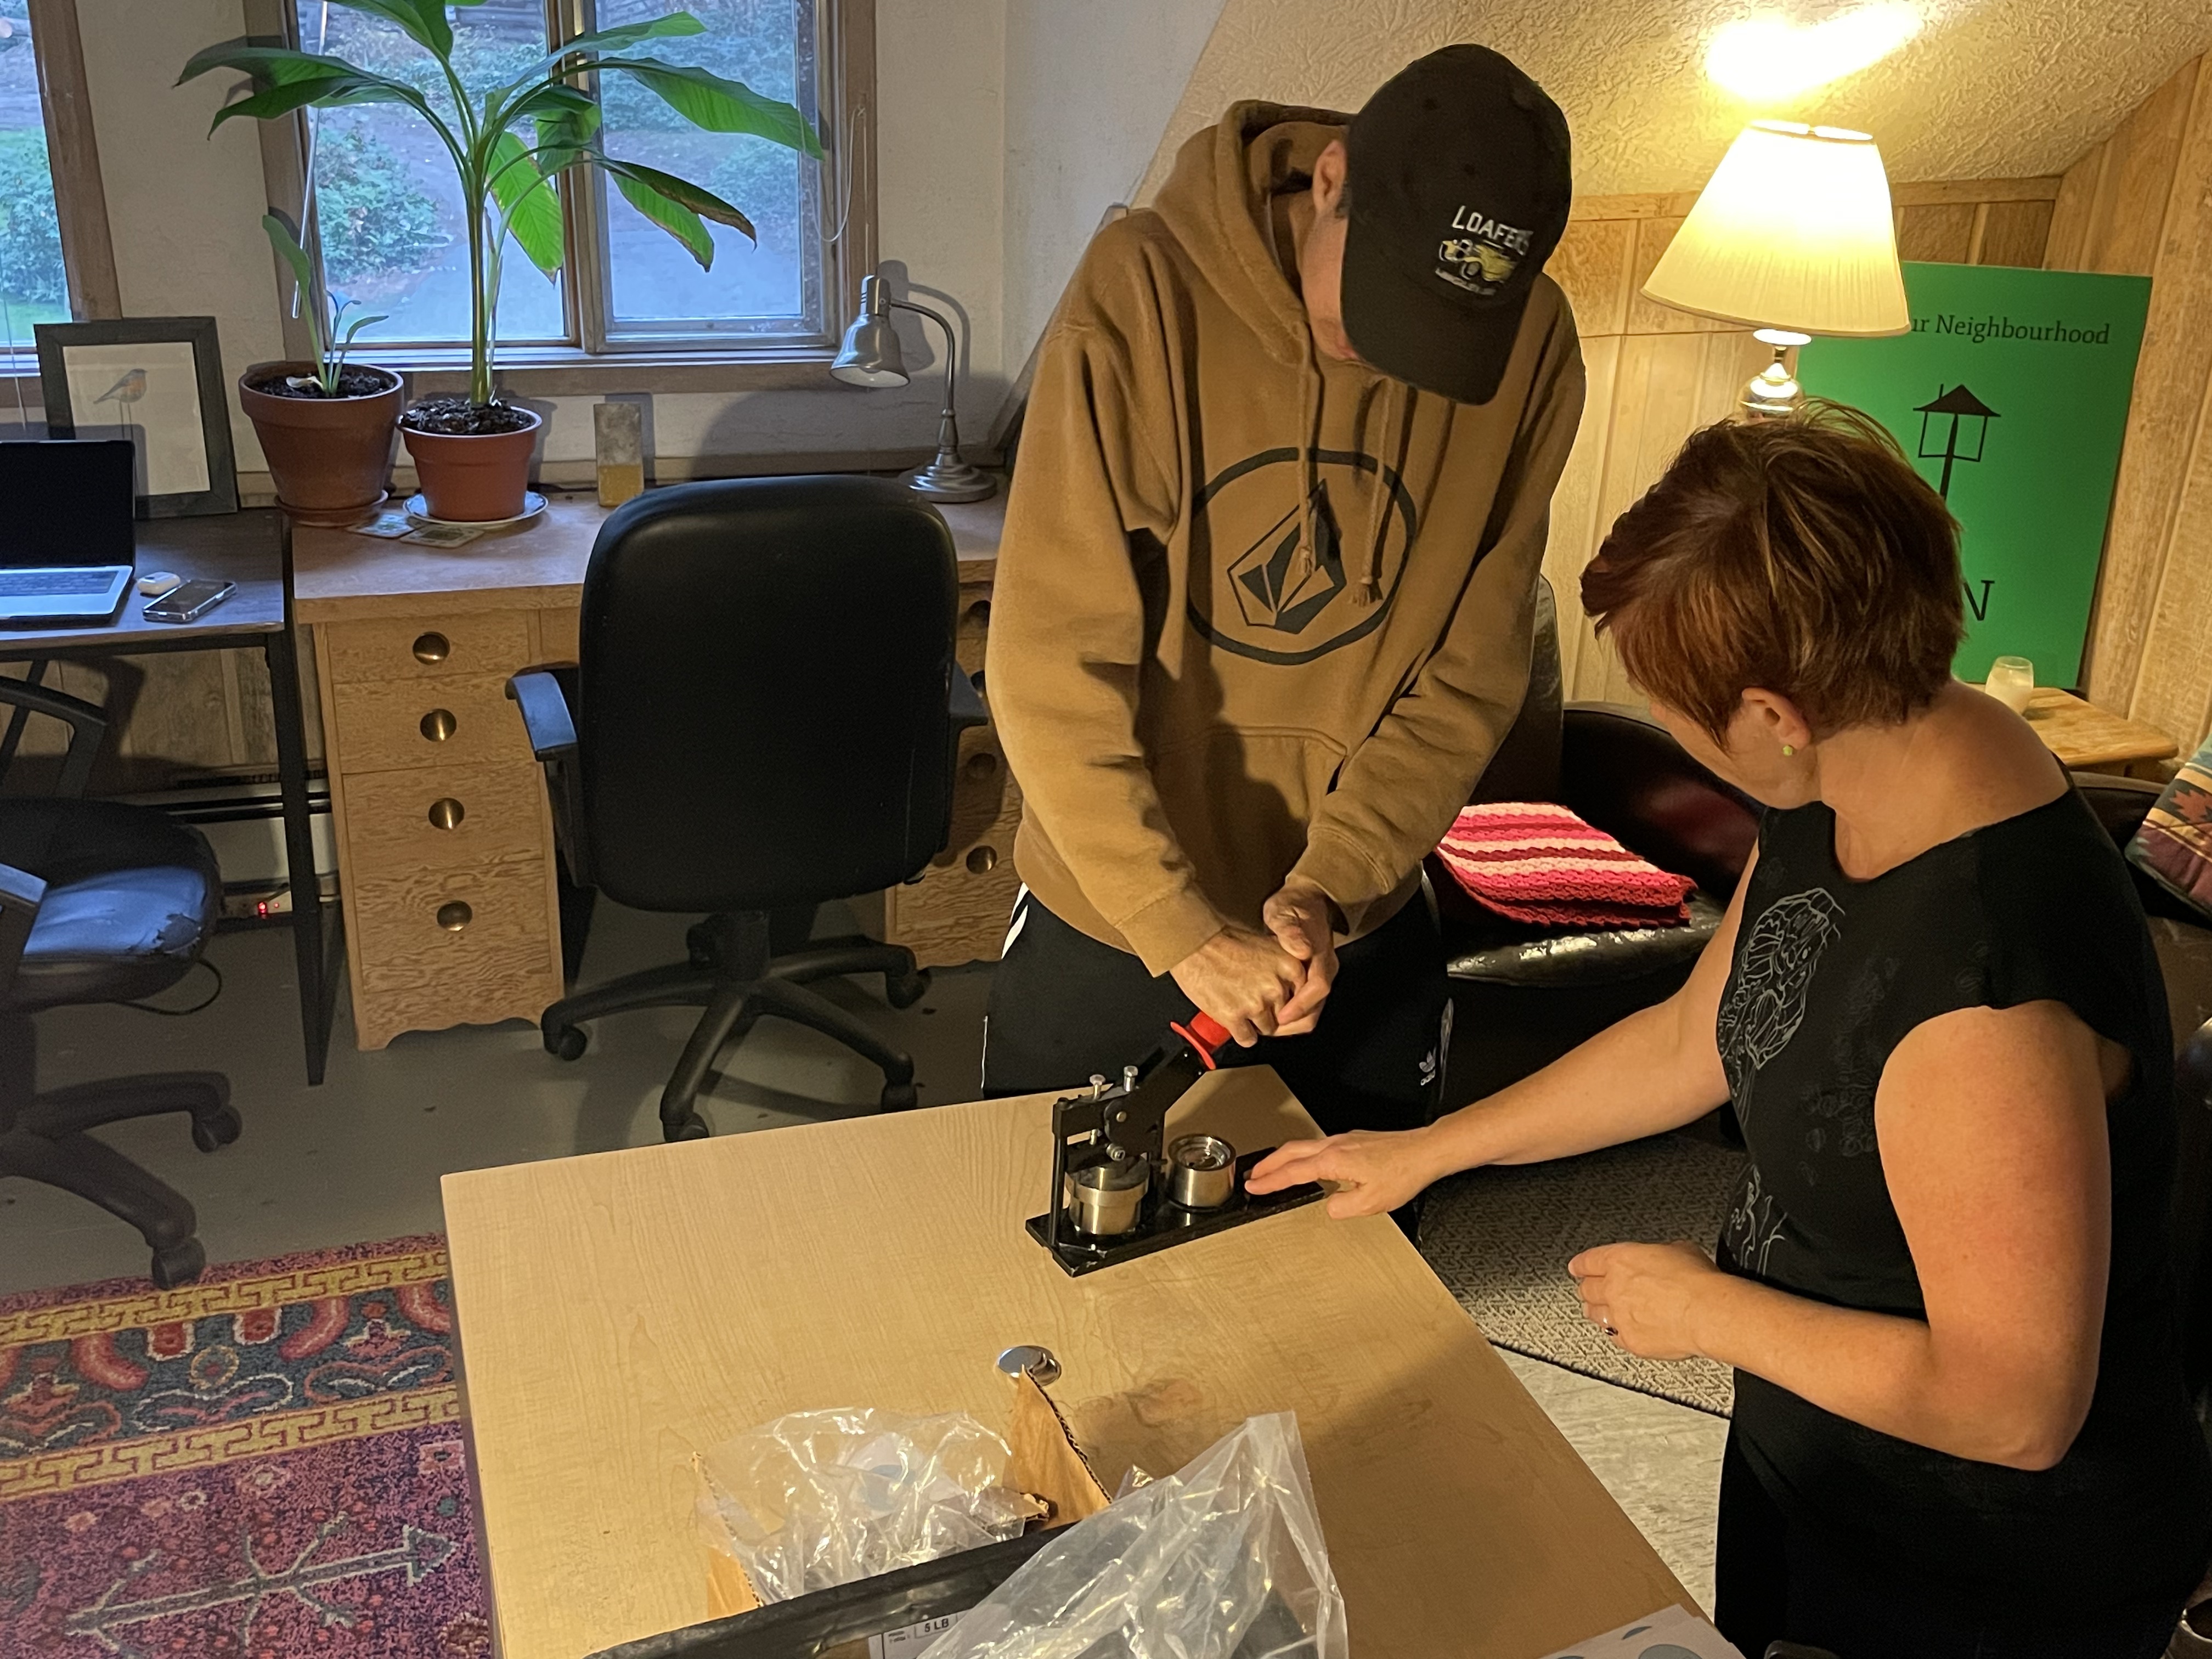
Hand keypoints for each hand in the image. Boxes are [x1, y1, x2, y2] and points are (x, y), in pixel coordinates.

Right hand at [1170, 925, 1305, 1045]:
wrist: (1194, 943)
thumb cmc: (1225, 941)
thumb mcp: (1267, 945)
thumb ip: (1284, 967)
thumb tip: (1295, 989)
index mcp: (1290, 966)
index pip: (1301, 998)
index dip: (1287, 1000)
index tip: (1277, 1000)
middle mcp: (1276, 987)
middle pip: (1284, 1015)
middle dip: (1271, 1012)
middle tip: (1253, 1000)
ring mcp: (1256, 1004)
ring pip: (1266, 1029)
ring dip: (1254, 1022)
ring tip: (1240, 1005)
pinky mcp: (1234, 1017)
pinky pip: (1247, 1039)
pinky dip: (1240, 1033)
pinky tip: (1232, 1019)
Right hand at [1246, 1127, 1444, 1217]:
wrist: (1424, 1152)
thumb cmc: (1402, 1173)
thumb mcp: (1370, 1202)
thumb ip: (1341, 1207)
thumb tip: (1328, 1206)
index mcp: (1333, 1160)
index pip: (1292, 1172)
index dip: (1270, 1181)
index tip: (1253, 1186)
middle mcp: (1335, 1145)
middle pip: (1290, 1152)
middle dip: (1267, 1164)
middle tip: (1252, 1175)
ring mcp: (1343, 1140)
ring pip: (1303, 1146)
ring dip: (1283, 1158)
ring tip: (1272, 1169)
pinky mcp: (1353, 1140)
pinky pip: (1317, 1146)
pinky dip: (1301, 1154)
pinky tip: (1307, 1163)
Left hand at [1262, 877, 1339, 1035]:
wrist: (1307, 899)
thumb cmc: (1293, 905)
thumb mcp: (1285, 912)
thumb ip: (1290, 929)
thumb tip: (1302, 949)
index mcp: (1322, 955)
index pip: (1318, 987)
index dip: (1300, 1005)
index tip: (1281, 1016)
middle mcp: (1325, 969)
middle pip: (1316, 1007)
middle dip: (1293, 1023)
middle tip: (1268, 1028)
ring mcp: (1319, 975)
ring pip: (1311, 1010)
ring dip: (1290, 1021)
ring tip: (1266, 1024)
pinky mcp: (1311, 979)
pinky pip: (1304, 1005)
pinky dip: (1288, 1013)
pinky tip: (1270, 1013)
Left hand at [1567, 1240, 1720, 1360]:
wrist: (1707, 1312)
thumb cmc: (1697, 1281)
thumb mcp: (1678, 1249)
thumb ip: (1659, 1254)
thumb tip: (1663, 1258)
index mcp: (1620, 1260)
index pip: (1588, 1261)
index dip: (1580, 1265)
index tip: (1576, 1267)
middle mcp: (1614, 1288)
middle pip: (1587, 1289)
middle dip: (1587, 1289)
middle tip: (1590, 1290)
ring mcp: (1619, 1316)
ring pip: (1596, 1314)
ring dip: (1596, 1311)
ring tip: (1599, 1312)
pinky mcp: (1630, 1341)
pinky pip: (1614, 1336)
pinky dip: (1616, 1332)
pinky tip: (1620, 1331)